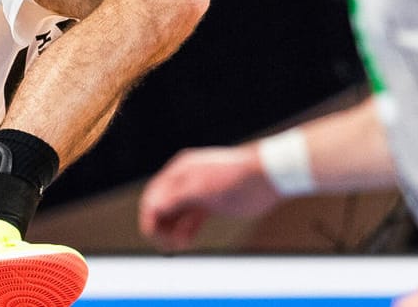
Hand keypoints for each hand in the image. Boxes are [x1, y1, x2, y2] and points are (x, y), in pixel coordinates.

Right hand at [137, 145, 280, 252]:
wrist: (267, 176)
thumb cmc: (234, 178)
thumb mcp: (201, 188)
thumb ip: (175, 197)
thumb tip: (153, 207)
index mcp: (180, 171)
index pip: (154, 195)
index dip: (149, 216)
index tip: (152, 236)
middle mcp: (186, 181)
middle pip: (162, 206)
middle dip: (159, 225)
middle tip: (163, 245)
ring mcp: (198, 193)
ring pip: (176, 215)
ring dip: (171, 231)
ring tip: (175, 247)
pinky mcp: (211, 204)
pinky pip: (190, 219)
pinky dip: (184, 231)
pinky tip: (184, 243)